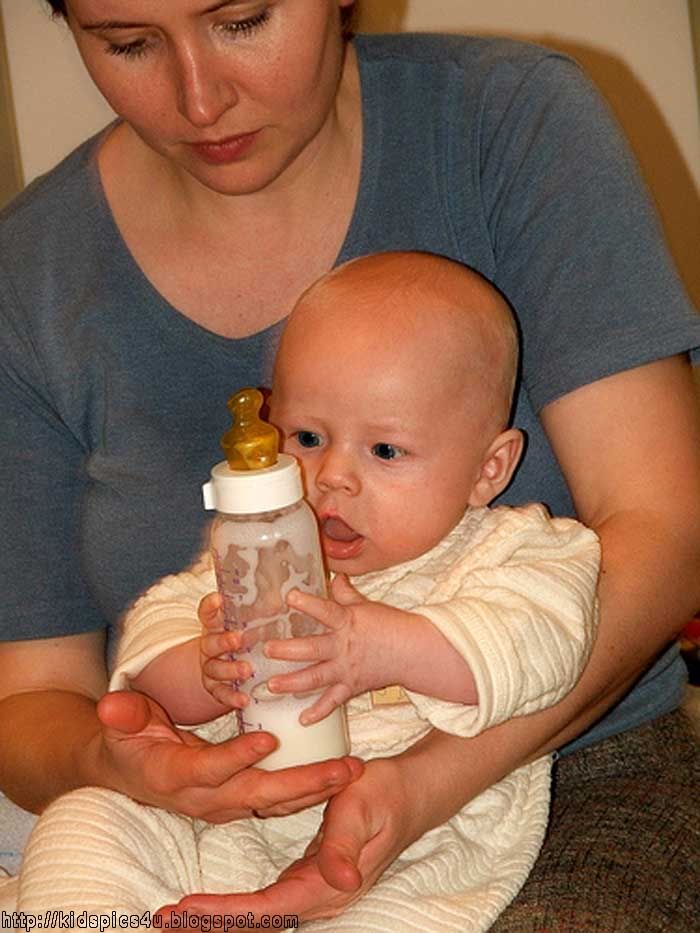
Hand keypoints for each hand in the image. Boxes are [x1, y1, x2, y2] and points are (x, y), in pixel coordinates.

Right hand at [95, 689, 362, 822]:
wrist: (132, 773)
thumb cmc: (129, 742)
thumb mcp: (122, 724)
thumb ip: (124, 714)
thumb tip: (112, 704)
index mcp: (176, 776)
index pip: (211, 770)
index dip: (237, 757)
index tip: (268, 739)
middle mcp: (206, 797)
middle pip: (258, 794)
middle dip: (303, 783)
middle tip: (343, 769)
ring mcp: (226, 803)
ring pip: (275, 802)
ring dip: (315, 789)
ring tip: (351, 772)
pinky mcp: (240, 800)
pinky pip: (278, 800)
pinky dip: (308, 791)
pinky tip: (337, 777)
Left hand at [155, 755, 421, 924]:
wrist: (410, 792)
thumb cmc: (384, 793)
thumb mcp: (361, 810)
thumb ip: (346, 846)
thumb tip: (340, 881)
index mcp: (329, 883)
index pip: (268, 909)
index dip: (226, 913)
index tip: (185, 909)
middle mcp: (321, 895)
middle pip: (259, 922)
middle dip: (210, 923)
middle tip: (162, 918)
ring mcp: (316, 889)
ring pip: (260, 915)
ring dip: (218, 919)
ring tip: (174, 916)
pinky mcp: (311, 877)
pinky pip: (268, 902)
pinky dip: (236, 907)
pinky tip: (211, 905)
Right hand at [198, 592, 251, 710]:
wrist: (225, 671)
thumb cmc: (243, 641)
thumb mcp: (248, 625)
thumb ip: (261, 614)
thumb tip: (282, 600)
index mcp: (216, 627)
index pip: (207, 613)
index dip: (210, 606)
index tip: (218, 599)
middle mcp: (209, 647)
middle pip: (211, 642)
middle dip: (224, 641)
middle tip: (238, 639)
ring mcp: (211, 668)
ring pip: (215, 669)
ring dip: (231, 669)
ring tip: (247, 670)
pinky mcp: (216, 689)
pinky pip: (222, 694)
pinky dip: (232, 697)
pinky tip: (244, 699)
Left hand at [265, 575, 399, 722]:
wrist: (412, 652)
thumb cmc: (388, 624)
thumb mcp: (365, 605)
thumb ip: (345, 593)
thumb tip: (335, 574)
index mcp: (347, 622)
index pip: (326, 611)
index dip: (308, 603)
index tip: (289, 596)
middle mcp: (344, 647)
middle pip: (313, 649)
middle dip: (288, 650)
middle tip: (267, 650)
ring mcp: (346, 670)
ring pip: (316, 678)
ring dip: (292, 683)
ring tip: (272, 685)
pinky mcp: (351, 687)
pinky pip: (333, 702)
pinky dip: (318, 712)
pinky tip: (302, 720)